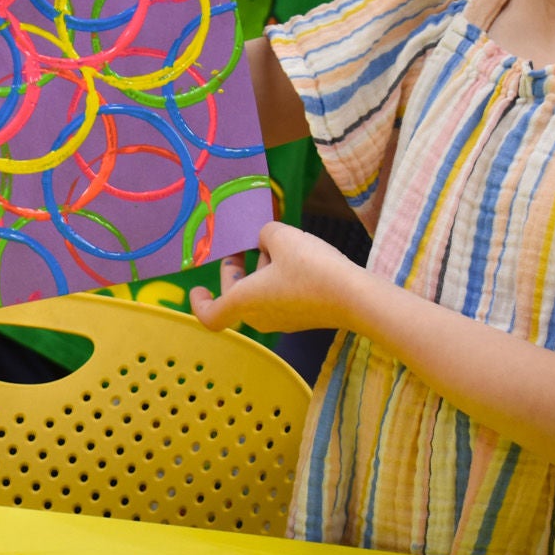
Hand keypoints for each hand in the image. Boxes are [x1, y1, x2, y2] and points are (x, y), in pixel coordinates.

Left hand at [189, 221, 358, 334]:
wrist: (355, 297)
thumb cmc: (311, 268)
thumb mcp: (282, 236)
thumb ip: (265, 234)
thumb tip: (266, 240)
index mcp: (244, 301)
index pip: (211, 315)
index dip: (200, 303)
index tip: (199, 288)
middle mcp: (259, 317)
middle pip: (235, 295)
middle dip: (238, 269)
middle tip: (247, 245)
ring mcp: (281, 321)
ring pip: (258, 294)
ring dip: (262, 271)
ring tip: (282, 246)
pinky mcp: (301, 319)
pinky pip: (278, 298)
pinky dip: (279, 279)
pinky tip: (300, 259)